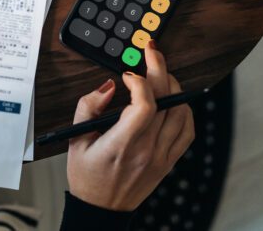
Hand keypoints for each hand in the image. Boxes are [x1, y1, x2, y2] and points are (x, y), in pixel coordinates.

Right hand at [66, 40, 194, 210]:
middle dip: (159, 68)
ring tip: (161, 74)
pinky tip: (174, 100)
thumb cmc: (87, 176)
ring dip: (173, 86)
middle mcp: (146, 150)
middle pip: (165, 100)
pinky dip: (184, 110)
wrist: (101, 210)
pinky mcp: (169, 161)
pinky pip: (187, 130)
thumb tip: (109, 86)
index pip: (144, 105)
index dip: (140, 81)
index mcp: (121, 145)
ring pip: (181, 111)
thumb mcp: (75, 141)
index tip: (127, 74)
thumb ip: (88, 108)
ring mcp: (161, 156)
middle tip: (151, 52)